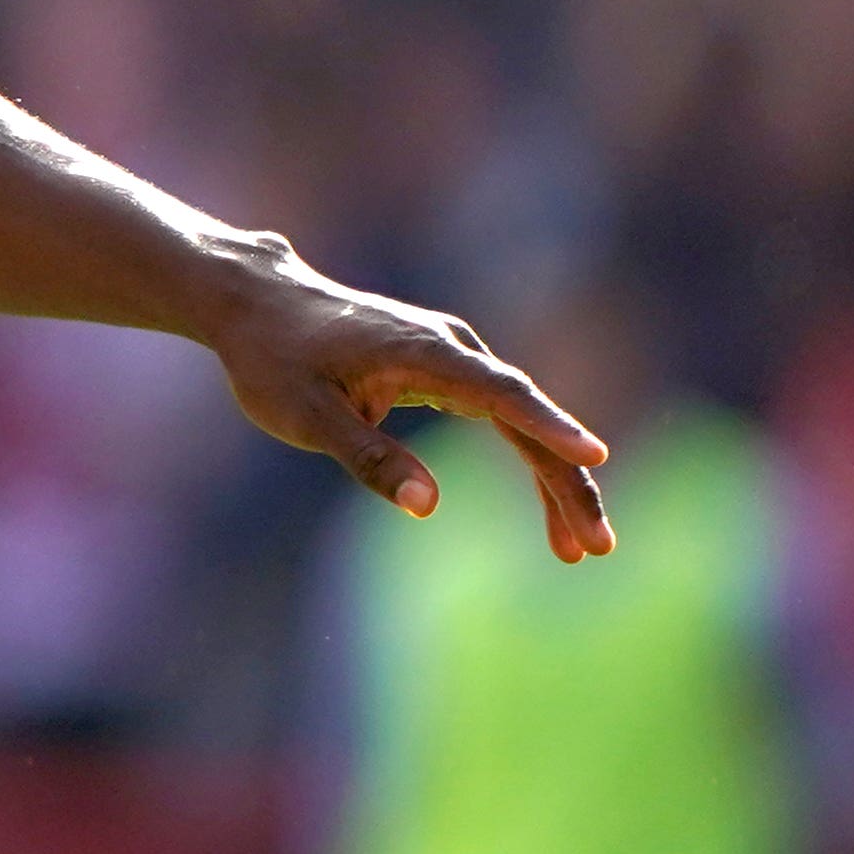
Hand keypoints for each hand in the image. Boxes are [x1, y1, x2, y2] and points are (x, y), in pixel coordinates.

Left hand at [205, 251, 611, 559]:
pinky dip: (530, 462)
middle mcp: (451, 348)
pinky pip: (506, 420)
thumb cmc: (274, 359)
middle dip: (567, 482)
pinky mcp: (448, 372)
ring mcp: (454, 358)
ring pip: (524, 422)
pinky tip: (549, 512)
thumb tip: (429, 506)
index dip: (550, 427)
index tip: (594, 458)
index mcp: (422, 352)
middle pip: (527, 416)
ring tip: (579, 549)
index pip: (502, 393)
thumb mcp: (306, 417)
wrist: (257, 304)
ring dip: (556, 481)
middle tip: (596, 547)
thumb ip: (368, 459)